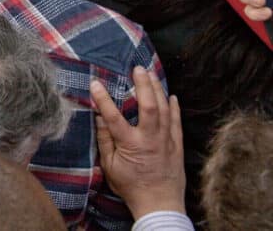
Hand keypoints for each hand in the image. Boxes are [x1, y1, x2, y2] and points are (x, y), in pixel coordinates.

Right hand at [91, 67, 184, 218]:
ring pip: (165, 110)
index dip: (103, 98)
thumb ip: (105, 141)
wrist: (160, 204)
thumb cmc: (131, 187)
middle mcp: (150, 139)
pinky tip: (172, 96)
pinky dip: (175, 108)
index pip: (113, 116)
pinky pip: (177, 122)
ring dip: (158, 90)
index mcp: (130, 144)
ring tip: (152, 74)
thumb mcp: (110, 167)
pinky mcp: (177, 145)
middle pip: (149, 106)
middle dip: (143, 84)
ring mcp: (166, 141)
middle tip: (138, 68)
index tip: (95, 82)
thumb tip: (98, 118)